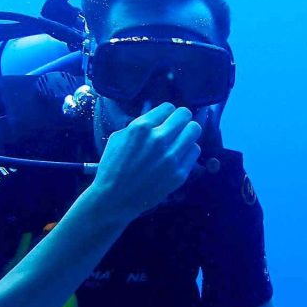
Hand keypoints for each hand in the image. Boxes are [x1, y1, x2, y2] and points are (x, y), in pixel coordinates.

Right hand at [92, 103, 202, 218]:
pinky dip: (188, 151)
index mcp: (141, 128)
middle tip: (176, 127)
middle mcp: (159, 139)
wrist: (114, 199)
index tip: (164, 120)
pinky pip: (195, 151)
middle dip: (180, 119)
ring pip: (194, 130)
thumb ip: (138, 125)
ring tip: (179, 140)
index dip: (166, 113)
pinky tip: (179, 155)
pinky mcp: (180, 173)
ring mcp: (171, 157)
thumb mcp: (118, 138)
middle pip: (185, 115)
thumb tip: (155, 118)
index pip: (168, 107)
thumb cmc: (112, 167)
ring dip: (187, 133)